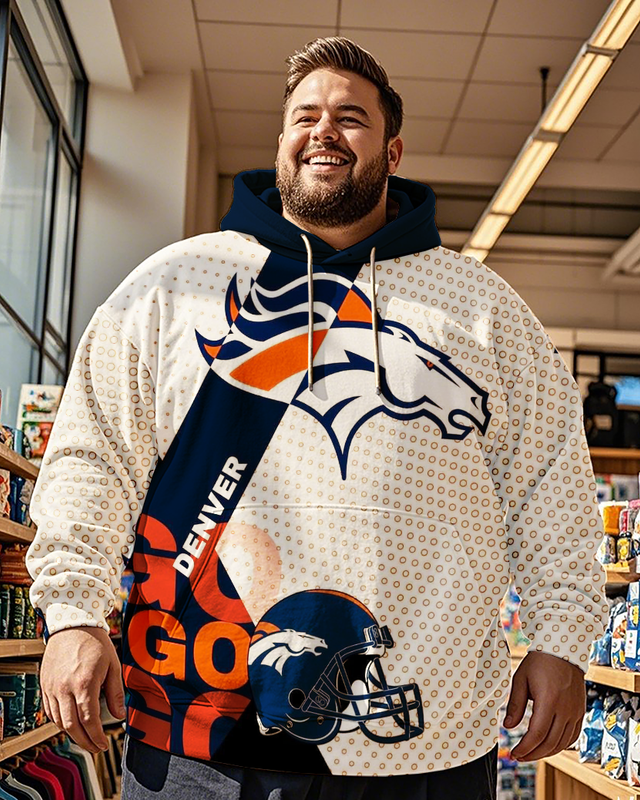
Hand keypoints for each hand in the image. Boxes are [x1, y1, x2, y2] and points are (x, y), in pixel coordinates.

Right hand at [40, 626, 125, 753]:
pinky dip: (60, 722)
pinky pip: (50, 711)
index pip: (89, 720)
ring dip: (72, 734)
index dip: (97, 737)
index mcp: (84, 684)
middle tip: (95, 748)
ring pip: (58, 721)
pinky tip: (71, 723)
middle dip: (85, 741)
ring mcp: (52, 688)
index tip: (103, 744)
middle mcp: (65, 688)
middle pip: (71, 726)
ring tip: (85, 738)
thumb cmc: (95, 643)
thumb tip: (120, 716)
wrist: (72, 625)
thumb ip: (115, 693)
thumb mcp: (112, 666)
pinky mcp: (45, 685)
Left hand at [504, 650, 585, 761]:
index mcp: (549, 700)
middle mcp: (565, 709)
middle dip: (532, 754)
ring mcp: (575, 712)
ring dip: (545, 753)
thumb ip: (515, 704)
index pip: (537, 734)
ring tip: (530, 753)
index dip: (525, 748)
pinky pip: (572, 737)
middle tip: (519, 756)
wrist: (563, 651)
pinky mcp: (580, 712)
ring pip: (562, 743)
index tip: (514, 753)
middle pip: (550, 743)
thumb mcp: (521, 679)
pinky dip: (560, 746)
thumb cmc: (540, 662)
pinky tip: (547, 746)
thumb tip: (508, 726)